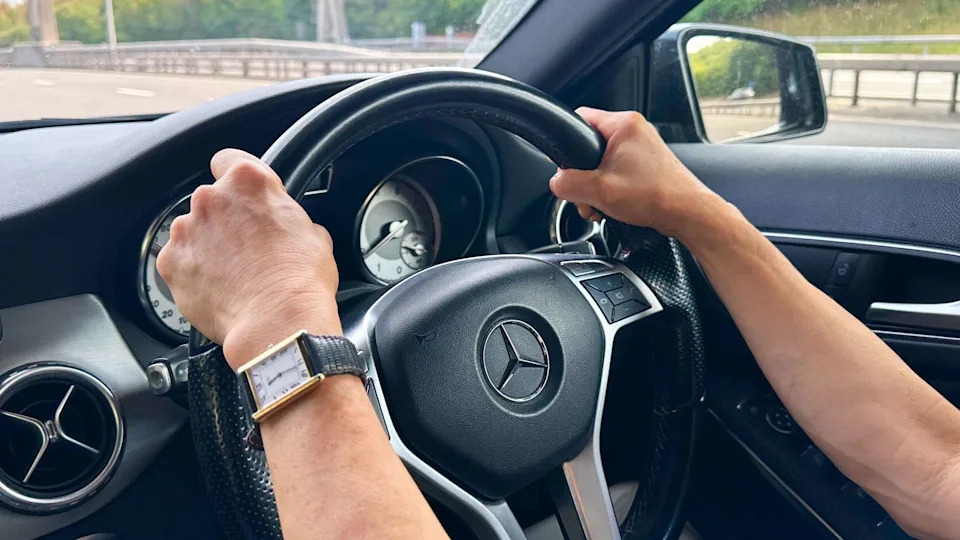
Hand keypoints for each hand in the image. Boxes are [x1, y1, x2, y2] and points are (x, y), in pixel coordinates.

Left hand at [156, 149, 341, 370]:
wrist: (277, 322)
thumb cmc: (300, 280)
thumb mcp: (315, 235)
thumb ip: (290, 218)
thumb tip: (289, 228)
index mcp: (248, 182)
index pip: (228, 160)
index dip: (235, 178)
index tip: (240, 194)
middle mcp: (211, 199)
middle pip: (211, 200)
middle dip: (225, 219)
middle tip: (248, 247)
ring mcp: (187, 230)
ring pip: (192, 231)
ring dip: (207, 245)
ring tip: (233, 273)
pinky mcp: (171, 263)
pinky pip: (178, 260)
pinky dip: (192, 271)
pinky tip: (217, 288)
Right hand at [549, 107, 724, 239]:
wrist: (686, 213)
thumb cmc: (656, 196)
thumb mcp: (598, 191)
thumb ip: (567, 184)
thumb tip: (557, 182)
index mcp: (623, 124)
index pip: (579, 118)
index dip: (567, 141)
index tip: (565, 163)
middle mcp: (634, 130)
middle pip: (589, 145)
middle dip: (583, 175)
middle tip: (587, 194)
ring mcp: (642, 146)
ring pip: (602, 161)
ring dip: (596, 185)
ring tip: (602, 204)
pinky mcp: (647, 162)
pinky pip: (617, 169)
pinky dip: (610, 187)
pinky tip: (613, 204)